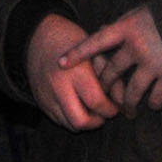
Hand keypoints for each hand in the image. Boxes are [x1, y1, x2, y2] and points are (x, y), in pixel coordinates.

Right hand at [25, 13, 118, 130]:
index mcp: (75, 70)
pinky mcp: (39, 100)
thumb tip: (123, 101)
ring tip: (89, 108)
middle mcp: (58, 85)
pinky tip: (76, 105)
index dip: (110, 109)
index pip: (96, 102)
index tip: (114, 106)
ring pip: (68, 125)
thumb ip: (112, 75)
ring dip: (83, 122)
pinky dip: (70, 118)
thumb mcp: (96, 52)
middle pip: (80, 121)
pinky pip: (58, 120)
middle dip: (96, 122)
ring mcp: (46, 95)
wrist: (39, 36)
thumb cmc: (72, 41)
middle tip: (102, 113)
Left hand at [63, 6, 161, 116]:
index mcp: (127, 27)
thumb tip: (100, 30)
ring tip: (128, 111)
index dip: (77, 53)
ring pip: (131, 91)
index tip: (59, 64)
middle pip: (112, 72)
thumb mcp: (141, 12)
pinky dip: (153, 103)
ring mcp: (153, 64)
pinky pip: (156, 98)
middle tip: (105, 95)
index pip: (95, 42)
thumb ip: (122, 24)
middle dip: (106, 85)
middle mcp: (136, 47)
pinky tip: (152, 104)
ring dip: (128, 104)